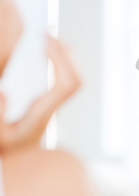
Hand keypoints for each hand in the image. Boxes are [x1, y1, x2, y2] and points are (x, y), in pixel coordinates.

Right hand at [0, 33, 81, 152]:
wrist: (14, 162)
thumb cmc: (4, 149)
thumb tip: (5, 92)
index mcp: (42, 113)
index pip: (66, 84)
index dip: (62, 61)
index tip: (47, 43)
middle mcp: (52, 107)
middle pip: (74, 77)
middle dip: (64, 54)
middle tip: (48, 33)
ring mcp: (52, 104)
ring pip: (73, 77)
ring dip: (64, 56)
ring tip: (50, 37)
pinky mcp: (47, 102)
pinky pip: (64, 78)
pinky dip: (61, 62)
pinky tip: (51, 51)